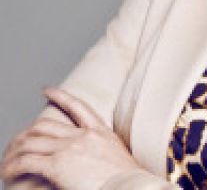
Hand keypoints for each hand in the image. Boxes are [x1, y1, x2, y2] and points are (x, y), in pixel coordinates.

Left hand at [0, 87, 144, 189]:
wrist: (131, 187)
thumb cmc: (128, 180)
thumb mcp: (119, 157)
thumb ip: (103, 150)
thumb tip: (95, 159)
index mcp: (101, 132)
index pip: (77, 106)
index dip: (60, 96)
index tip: (46, 90)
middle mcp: (84, 135)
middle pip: (46, 124)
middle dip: (27, 132)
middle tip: (17, 141)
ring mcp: (70, 148)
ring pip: (32, 141)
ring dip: (15, 151)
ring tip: (7, 160)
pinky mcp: (58, 165)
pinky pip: (27, 161)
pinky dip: (13, 166)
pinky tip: (7, 172)